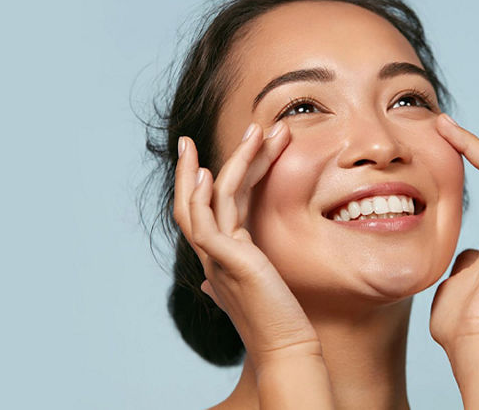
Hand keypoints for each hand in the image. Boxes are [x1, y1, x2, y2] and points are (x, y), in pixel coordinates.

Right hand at [173, 122, 323, 362]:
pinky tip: (211, 173)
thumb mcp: (257, 289)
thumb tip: (212, 282)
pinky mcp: (227, 263)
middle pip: (195, 201)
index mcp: (220, 257)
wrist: (287, 348)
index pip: (205, 210)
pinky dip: (204, 196)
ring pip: (207, 200)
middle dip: (193, 166)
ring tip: (251, 130)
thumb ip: (240, 273)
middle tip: (191, 136)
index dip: (204, 181)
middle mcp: (212, 256)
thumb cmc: (278, 322)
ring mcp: (216, 259)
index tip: (206, 155)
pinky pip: (206, 223)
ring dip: (230, 161)